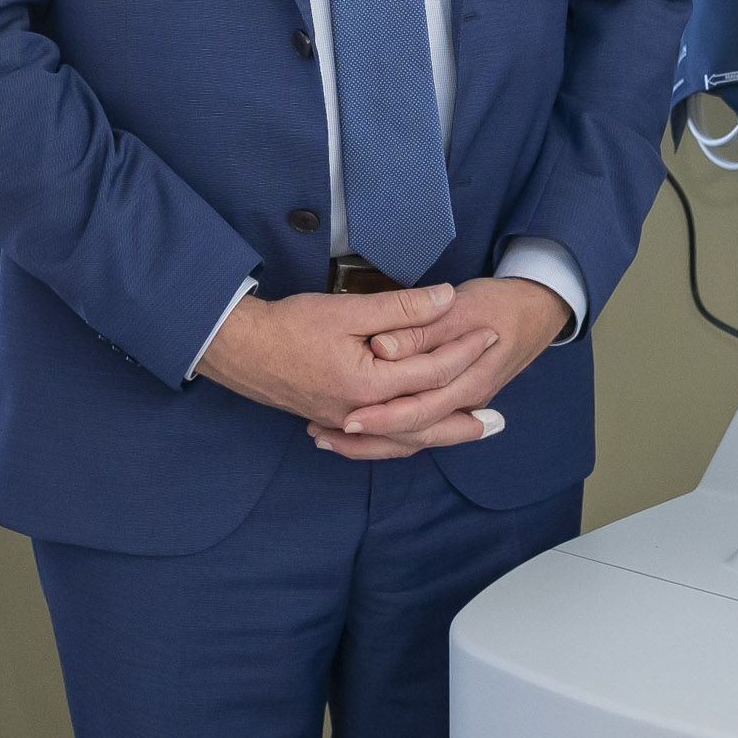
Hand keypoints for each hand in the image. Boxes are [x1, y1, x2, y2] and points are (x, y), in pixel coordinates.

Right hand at [196, 283, 488, 433]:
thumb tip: (447, 299)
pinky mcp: (335, 421)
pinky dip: (406, 438)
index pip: (431, 372)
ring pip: (404, 437)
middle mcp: (361, 413)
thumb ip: (401, 308)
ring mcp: (347, 422)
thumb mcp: (348, 309)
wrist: (239, 349)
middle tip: (499, 413)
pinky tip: (418, 435)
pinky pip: (382, 439)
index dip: (465, 350)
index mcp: (368, 385)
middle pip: (426, 420)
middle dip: (463, 414)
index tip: (489, 333)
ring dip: (440, 434)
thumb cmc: (289, 325)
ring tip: (471, 432)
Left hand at [310, 275, 561, 459]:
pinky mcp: (454, 401)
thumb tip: (382, 347)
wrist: (538, 309)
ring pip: (412, 439)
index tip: (345, 417)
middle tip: (320, 433)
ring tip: (324, 436)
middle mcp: (465, 403)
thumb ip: (421, 329)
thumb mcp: (462, 307)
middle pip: (411, 435)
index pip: (420, 411)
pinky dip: (384, 433)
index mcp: (470, 383)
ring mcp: (461, 406)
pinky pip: (417, 429)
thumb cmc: (500, 305)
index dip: (381, 417)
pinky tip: (355, 429)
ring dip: (369, 442)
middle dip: (364, 439)